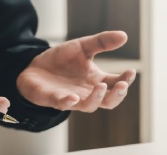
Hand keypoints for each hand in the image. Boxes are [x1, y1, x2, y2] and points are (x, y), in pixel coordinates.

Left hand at [16, 31, 135, 111]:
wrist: (35, 67)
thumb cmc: (62, 61)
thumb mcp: (82, 47)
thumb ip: (102, 42)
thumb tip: (124, 36)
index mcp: (96, 80)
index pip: (116, 84)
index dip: (126, 80)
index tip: (131, 71)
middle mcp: (87, 93)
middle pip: (108, 101)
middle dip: (117, 95)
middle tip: (123, 85)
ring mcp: (72, 98)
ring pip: (89, 106)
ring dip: (96, 98)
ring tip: (101, 86)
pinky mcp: (54, 99)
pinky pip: (62, 104)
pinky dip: (68, 102)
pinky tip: (72, 97)